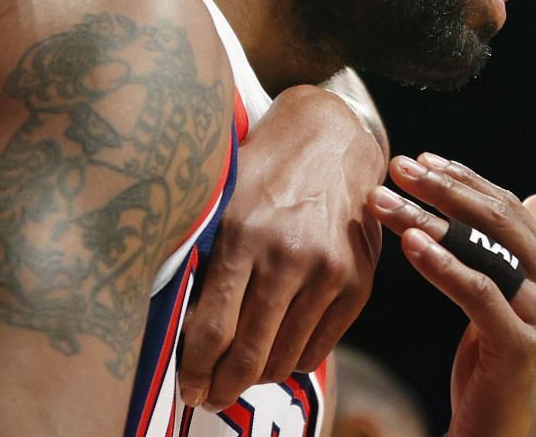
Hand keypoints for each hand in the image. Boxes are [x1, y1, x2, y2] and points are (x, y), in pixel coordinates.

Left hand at [179, 85, 386, 409]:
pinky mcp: (358, 283)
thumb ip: (204, 262)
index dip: (194, 371)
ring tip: (242, 373)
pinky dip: (292, 359)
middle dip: (222, 387)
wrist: (332, 140)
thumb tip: (178, 332)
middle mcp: (289, 256)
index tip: (187, 388)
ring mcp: (329, 272)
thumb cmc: (264, 172)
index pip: (211, 329)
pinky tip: (276, 349)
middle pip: (248, 355)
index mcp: (243, 235)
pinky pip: (317, 349)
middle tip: (210, 395)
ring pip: (283, 358)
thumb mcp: (222, 203)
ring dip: (258, 376)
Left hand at [371, 153, 535, 436]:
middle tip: (397, 167)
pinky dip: (440, 265)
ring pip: (479, 250)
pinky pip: (476, 292)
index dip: (463, 180)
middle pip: (495, 220)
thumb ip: (518, 254)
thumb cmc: (496, 377)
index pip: (507, 208)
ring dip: (425, 220)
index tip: (420, 159)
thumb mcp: (508, 308)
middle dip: (442, 189)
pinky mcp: (521, 347)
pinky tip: (407, 245)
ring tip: (383, 201)